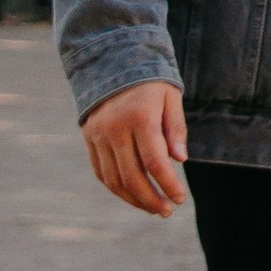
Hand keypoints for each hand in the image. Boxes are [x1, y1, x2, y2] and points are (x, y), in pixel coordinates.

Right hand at [81, 81, 187, 214]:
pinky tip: (133, 195)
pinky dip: (116, 188)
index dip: (168, 184)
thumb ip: (176, 128)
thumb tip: (180, 160)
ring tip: (153, 208)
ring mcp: (98, 135)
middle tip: (167, 211)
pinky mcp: (89, 138)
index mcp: (140, 117)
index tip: (180, 198)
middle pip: (132, 176)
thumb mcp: (171, 96)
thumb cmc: (150, 80)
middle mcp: (115, 128)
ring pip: (114, 179)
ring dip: (133, 199)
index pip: (155, 162)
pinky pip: (101, 172)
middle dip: (151, 199)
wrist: (112, 59)